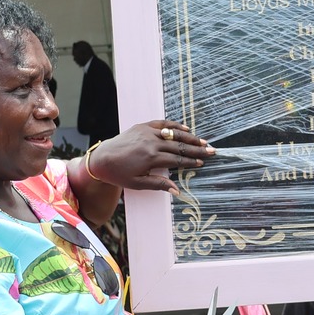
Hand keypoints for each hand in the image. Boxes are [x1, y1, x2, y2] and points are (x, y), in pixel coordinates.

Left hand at [84, 121, 215, 193]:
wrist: (102, 159)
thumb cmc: (119, 174)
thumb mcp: (138, 184)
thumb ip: (159, 185)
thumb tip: (177, 191)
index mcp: (151, 158)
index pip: (177, 160)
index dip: (191, 162)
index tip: (202, 163)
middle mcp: (151, 143)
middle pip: (180, 147)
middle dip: (196, 150)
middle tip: (211, 151)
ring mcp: (147, 132)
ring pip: (174, 134)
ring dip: (190, 138)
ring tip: (203, 141)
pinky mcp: (143, 126)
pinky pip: (163, 124)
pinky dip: (175, 126)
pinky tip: (186, 128)